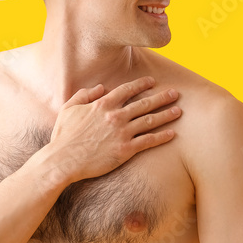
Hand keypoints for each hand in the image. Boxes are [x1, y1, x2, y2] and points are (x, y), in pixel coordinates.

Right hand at [49, 76, 180, 181]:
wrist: (64, 160)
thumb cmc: (64, 136)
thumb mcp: (69, 109)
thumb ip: (84, 95)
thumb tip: (101, 87)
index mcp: (103, 105)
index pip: (127, 90)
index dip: (141, 84)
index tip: (152, 81)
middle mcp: (115, 116)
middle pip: (144, 103)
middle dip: (162, 97)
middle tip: (175, 93)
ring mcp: (122, 133)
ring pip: (150, 121)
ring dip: (166, 115)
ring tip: (179, 111)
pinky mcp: (125, 150)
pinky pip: (148, 141)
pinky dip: (162, 137)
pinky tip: (172, 133)